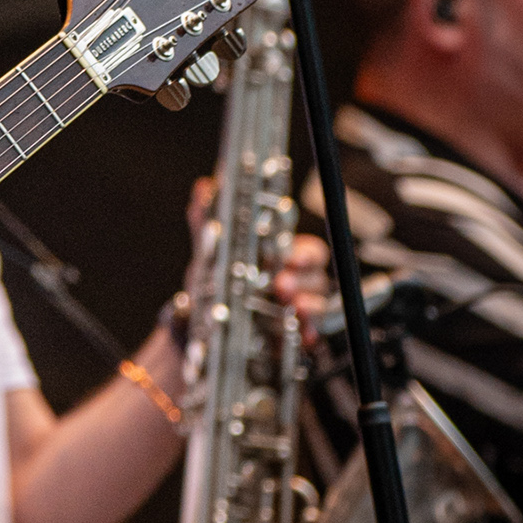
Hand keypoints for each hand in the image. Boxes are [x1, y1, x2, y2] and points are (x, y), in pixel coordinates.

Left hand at [185, 178, 330, 346]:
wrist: (203, 330)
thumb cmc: (217, 287)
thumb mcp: (209, 256)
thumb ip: (207, 222)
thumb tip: (204, 186)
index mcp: (281, 259)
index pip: (308, 251)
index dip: (304, 253)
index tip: (290, 258)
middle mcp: (296, 283)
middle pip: (317, 276)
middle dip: (304, 278)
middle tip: (282, 284)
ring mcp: (297, 311)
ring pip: (318, 304)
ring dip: (306, 304)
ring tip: (287, 304)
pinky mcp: (295, 336)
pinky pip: (311, 333)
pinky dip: (308, 332)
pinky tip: (301, 333)